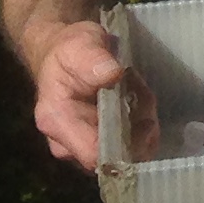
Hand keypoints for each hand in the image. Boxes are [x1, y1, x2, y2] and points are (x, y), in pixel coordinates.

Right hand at [28, 17, 153, 170]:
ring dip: (142, 125)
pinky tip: (137, 100)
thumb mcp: (81, 45)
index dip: (126, 146)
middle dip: (139, 132)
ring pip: (125, 151)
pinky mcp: (96, 143)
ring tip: (140, 92)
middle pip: (115, 157)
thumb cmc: (69, 50)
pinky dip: (140, 125)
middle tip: (144, 97)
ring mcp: (81, 146)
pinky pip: (127, 144)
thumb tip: (112, 74)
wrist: (62, 54)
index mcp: (58, 122)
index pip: (94, 156)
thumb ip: (94, 60)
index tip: (146, 119)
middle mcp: (66, 143)